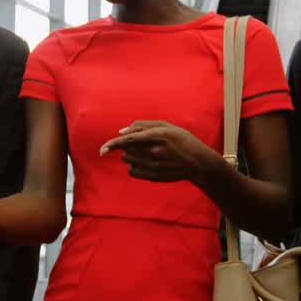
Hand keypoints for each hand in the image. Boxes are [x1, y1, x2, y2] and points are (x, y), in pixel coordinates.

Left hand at [99, 120, 222, 183]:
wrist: (198, 162)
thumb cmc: (182, 140)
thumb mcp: (167, 126)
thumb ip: (142, 125)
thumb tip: (120, 131)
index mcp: (159, 135)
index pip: (130, 140)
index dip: (113, 145)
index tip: (102, 150)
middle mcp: (155, 152)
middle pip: (127, 150)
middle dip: (127, 146)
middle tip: (141, 143)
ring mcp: (154, 166)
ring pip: (128, 160)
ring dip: (130, 155)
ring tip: (146, 152)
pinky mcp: (153, 176)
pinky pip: (132, 171)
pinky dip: (133, 165)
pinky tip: (145, 162)